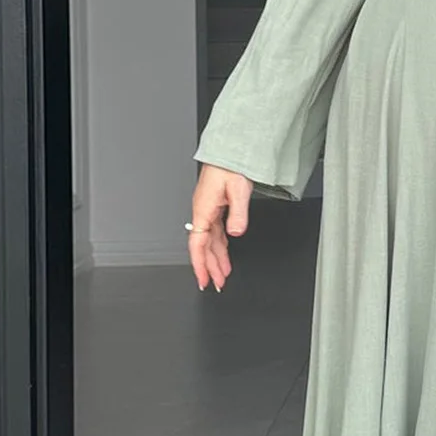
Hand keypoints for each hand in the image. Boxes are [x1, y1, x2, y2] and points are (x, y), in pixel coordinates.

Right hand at [187, 163, 252, 291]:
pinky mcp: (215, 206)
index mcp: (203, 209)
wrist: (229, 151)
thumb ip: (237, 213)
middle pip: (204, 246)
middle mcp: (202, 211)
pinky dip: (219, 245)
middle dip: (210, 267)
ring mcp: (208, 210)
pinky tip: (224, 253)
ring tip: (222, 274)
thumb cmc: (230, 165)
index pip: (197, 244)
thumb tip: (235, 232)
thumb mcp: (238, 189)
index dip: (200, 264)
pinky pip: (215, 231)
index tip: (205, 279)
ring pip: (210, 240)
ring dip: (215, 258)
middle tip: (217, 283)